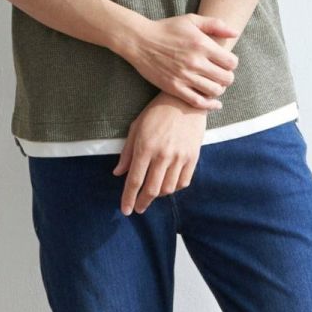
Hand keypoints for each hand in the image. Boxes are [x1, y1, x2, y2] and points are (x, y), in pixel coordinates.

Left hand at [112, 94, 208, 214]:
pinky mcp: (193, 157)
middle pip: (151, 189)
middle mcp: (163, 155)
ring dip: (158, 195)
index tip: (126, 210)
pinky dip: (175, 187)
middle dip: (143, 203)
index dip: (128, 198)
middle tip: (139, 208)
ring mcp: (180, 157)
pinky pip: (184, 182)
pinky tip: (168, 185)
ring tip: (152, 193)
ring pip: (168, 188)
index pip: (134, 181)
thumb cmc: (157, 112)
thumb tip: (118, 173)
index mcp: (145, 147)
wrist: (186, 100)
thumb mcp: (136, 127)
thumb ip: (127, 153)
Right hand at [119, 13, 239, 109]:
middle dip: (227, 78)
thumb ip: (216, 25)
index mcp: (202, 45)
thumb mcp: (191, 20)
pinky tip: (213, 103)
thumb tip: (235, 33)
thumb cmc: (167, 29)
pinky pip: (198, 102)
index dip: (232, 64)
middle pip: (226, 78)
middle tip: (222, 75)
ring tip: (215, 85)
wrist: (140, 41)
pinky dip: (209, 105)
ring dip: (219, 90)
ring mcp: (185, 76)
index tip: (226, 63)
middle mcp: (195, 62)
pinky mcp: (174, 88)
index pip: (231, 62)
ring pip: (214, 91)